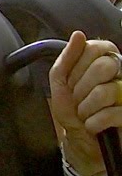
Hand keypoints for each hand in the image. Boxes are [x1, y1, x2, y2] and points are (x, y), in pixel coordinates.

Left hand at [51, 31, 121, 175]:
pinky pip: (112, 113)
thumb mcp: (60, 82)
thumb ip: (66, 58)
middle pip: (104, 67)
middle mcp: (121, 75)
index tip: (72, 81)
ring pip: (106, 91)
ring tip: (85, 114)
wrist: (78, 140)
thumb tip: (79, 35)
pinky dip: (94, 123)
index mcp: (104, 62)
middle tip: (78, 99)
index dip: (78, 66)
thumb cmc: (71, 109)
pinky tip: (93, 125)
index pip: (97, 48)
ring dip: (85, 108)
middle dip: (81, 88)